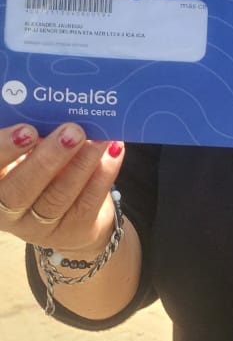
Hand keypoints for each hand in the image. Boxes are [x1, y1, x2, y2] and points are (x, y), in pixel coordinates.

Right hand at [0, 122, 123, 256]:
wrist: (68, 213)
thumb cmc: (38, 167)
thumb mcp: (25, 155)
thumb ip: (29, 138)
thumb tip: (50, 109)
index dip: (4, 151)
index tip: (26, 130)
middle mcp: (7, 212)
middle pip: (20, 191)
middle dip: (47, 159)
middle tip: (72, 131)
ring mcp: (38, 227)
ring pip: (57, 197)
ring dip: (81, 164)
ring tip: (99, 138)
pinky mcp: (71, 231)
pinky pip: (87, 203)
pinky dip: (103, 175)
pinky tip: (114, 150)